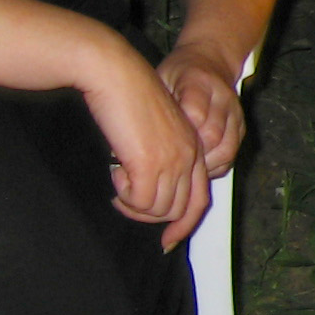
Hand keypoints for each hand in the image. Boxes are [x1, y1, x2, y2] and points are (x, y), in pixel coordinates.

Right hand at [84, 49, 214, 249]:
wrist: (116, 73)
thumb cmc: (127, 96)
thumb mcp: (153, 129)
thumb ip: (159, 154)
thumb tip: (145, 182)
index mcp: (193, 148)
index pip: (199, 200)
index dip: (184, 225)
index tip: (167, 242)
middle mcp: (188, 157)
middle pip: (178, 210)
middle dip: (148, 215)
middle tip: (123, 200)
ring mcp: (172, 160)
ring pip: (158, 209)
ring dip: (134, 204)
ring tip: (118, 182)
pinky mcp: (150, 162)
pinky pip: (140, 202)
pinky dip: (125, 196)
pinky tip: (115, 173)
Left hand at [156, 44, 248, 177]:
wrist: (211, 61)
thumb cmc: (179, 73)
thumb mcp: (161, 79)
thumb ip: (155, 104)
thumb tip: (137, 136)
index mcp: (199, 82)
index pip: (195, 115)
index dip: (180, 138)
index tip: (161, 151)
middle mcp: (222, 98)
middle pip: (213, 136)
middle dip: (190, 156)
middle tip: (169, 167)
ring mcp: (235, 113)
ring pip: (226, 150)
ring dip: (204, 165)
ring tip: (184, 171)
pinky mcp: (240, 126)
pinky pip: (230, 155)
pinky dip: (214, 166)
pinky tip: (197, 168)